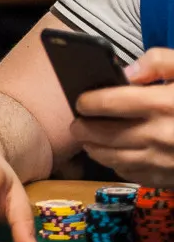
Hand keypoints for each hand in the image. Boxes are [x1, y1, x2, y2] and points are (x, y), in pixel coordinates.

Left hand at [71, 59, 173, 186]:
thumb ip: (159, 62)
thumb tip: (127, 72)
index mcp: (163, 104)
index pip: (108, 102)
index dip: (87, 101)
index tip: (80, 100)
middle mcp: (160, 135)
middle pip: (103, 134)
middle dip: (83, 128)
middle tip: (76, 124)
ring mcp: (164, 161)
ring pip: (112, 158)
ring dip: (94, 149)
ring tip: (88, 140)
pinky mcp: (170, 179)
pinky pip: (132, 174)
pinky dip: (117, 165)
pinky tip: (115, 156)